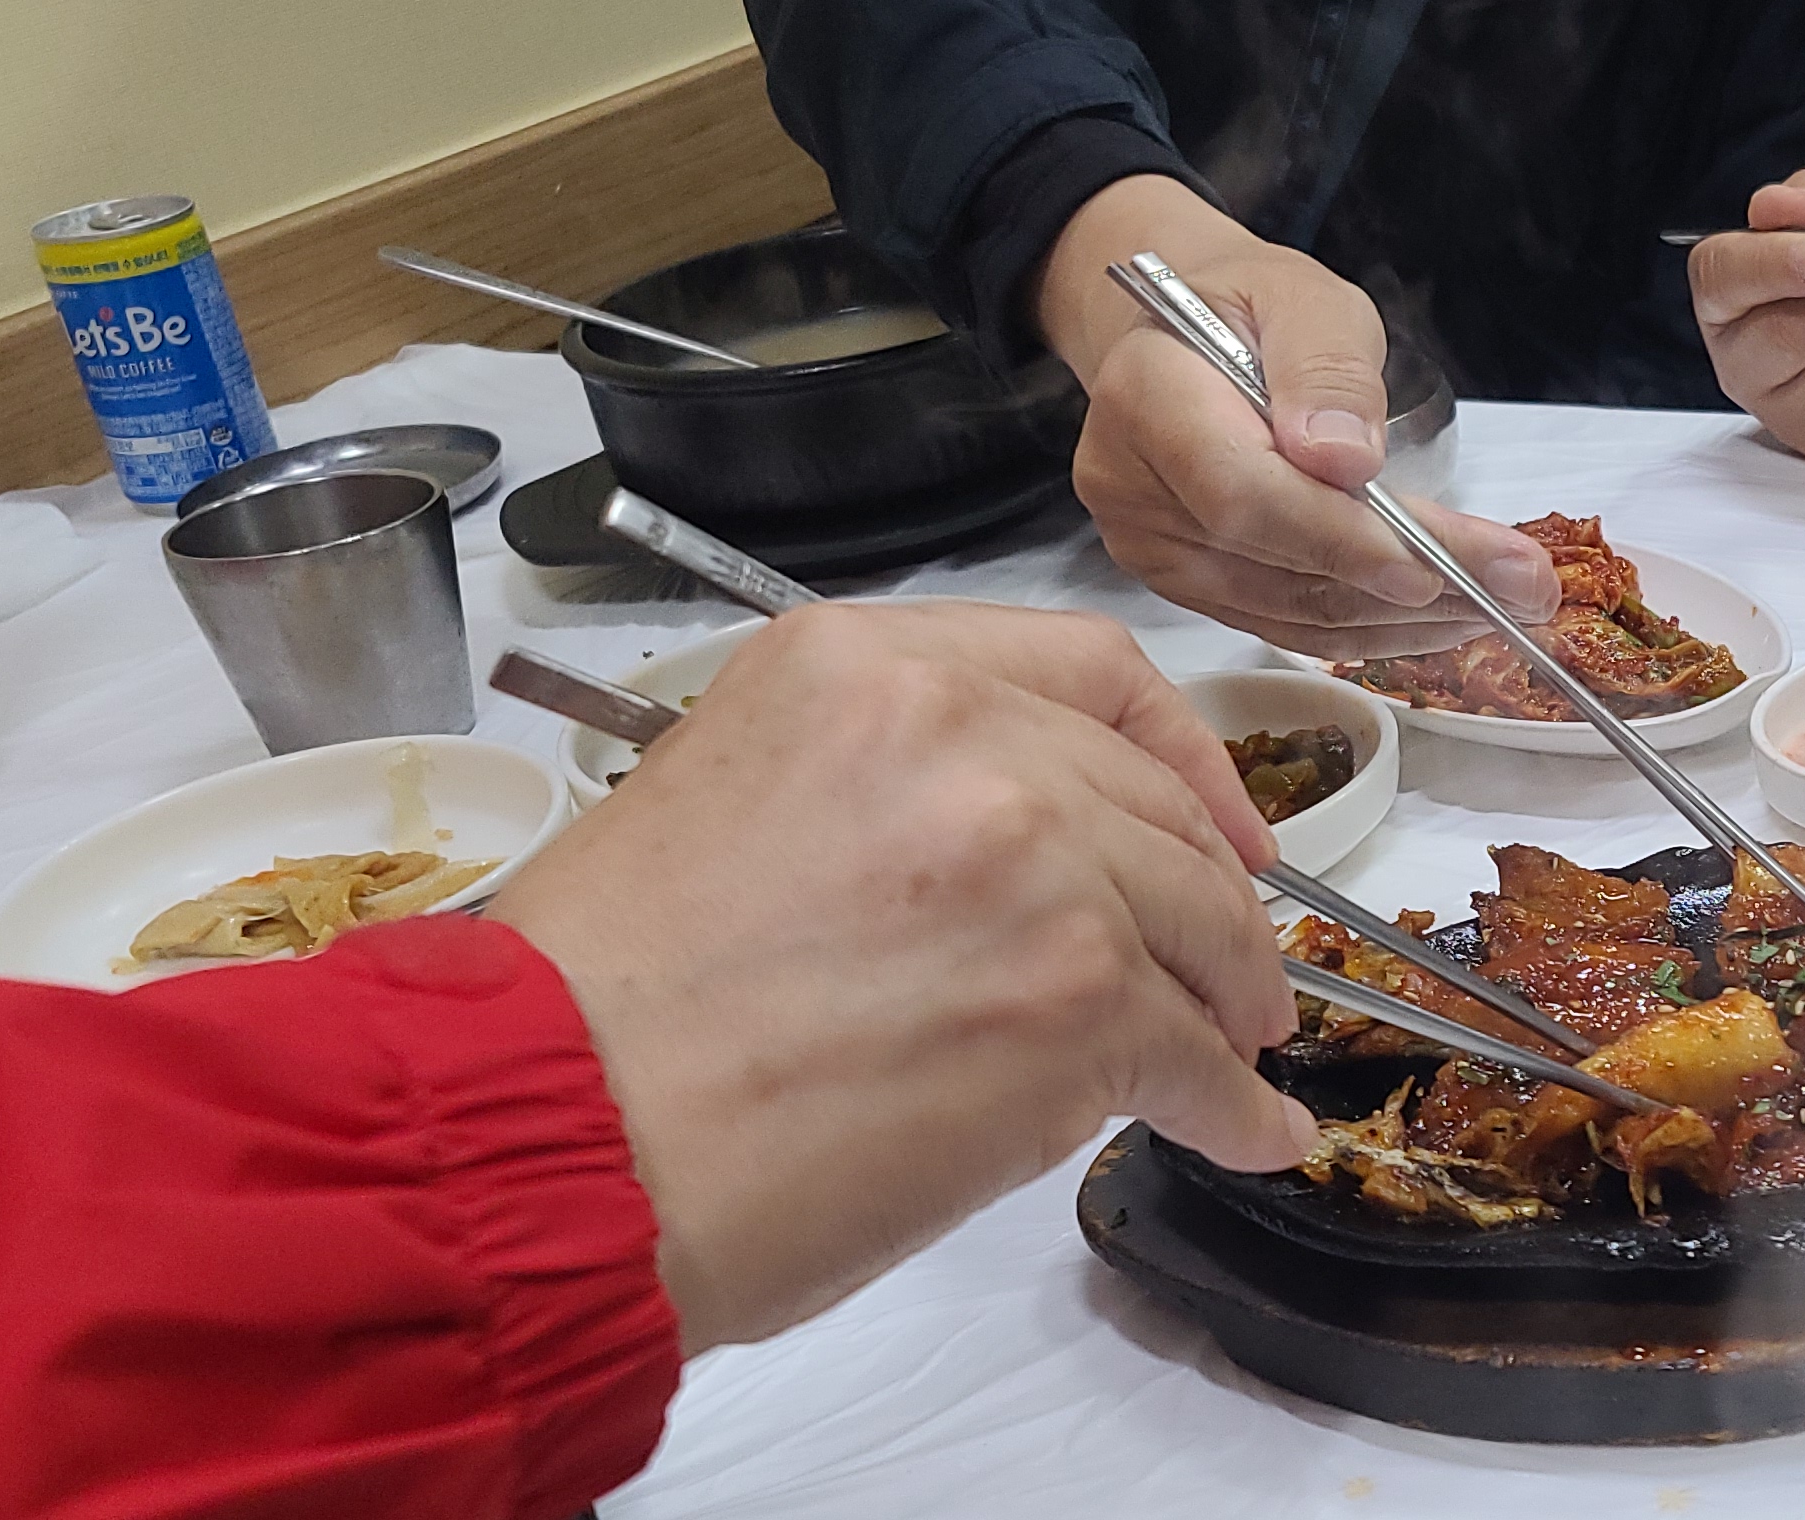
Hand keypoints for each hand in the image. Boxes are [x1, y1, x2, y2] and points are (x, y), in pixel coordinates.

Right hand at [485, 601, 1318, 1351]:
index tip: (1214, 814)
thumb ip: (887, 792)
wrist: (556, 1136)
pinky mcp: (1077, 1003)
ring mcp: (1035, 864)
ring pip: (1199, 925)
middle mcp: (964, 738)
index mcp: (864, 668)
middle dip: (1209, 893)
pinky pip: (1198, 1059)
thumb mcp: (731, 800)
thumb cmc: (602, 1011)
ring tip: (1234, 1054)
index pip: (1085, 669)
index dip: (1176, 751)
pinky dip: (1234, 1108)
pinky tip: (1248, 1133)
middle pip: (1155, 805)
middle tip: (1224, 963)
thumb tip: (1011, 869)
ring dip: (1229, 997)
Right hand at [1027, 175, 1557, 657]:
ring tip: (1507, 602)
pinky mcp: (1186, 587)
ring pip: (1290, 610)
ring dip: (1405, 618)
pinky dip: (1372, 626)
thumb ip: (1327, 369)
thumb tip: (1345, 459)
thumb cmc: (1253, 307)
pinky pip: (1287, 624)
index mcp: (1146, 396)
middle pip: (1276, 561)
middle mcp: (1129, 487)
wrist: (1191, 337)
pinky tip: (1444, 616)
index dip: (1339, 538)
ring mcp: (1151, 549)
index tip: (1436, 563)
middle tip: (1524, 586)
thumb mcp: (1305, 297)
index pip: (1242, 492)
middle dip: (1408, 581)